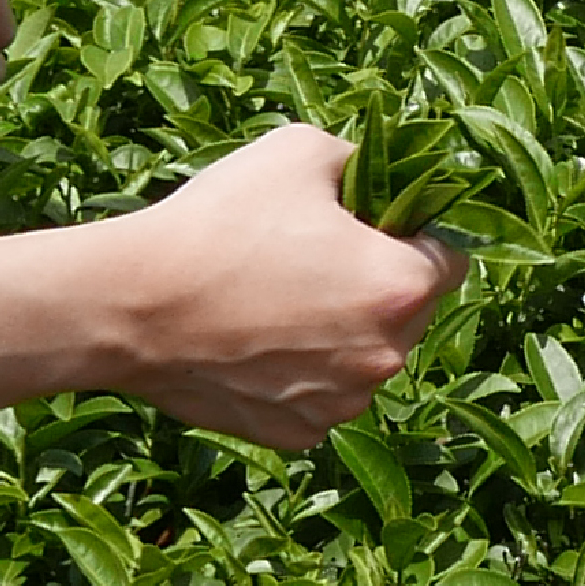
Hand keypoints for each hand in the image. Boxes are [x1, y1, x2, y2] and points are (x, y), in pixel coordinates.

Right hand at [99, 124, 469, 449]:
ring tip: (276, 300)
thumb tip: (379, 179)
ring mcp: (341, 405)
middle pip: (411, 314)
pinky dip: (301, 374)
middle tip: (314, 257)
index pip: (451, 259)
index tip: (369, 225)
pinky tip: (254, 343)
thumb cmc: (219, 221)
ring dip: (342, 334)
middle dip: (378, 286)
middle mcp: (386, 356)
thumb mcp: (301, 150)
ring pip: (366, 359)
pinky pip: (321, 396)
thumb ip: (361, 161)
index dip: (414, 235)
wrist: (132, 305)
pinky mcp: (297, 435)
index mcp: (400, 286)